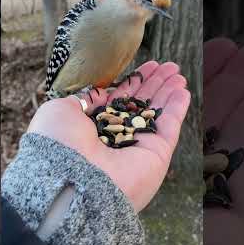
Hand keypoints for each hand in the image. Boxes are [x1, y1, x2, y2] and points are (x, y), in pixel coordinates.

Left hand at [27, 61, 189, 211]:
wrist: (72, 178)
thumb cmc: (60, 142)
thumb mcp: (61, 111)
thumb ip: (83, 100)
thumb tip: (100, 93)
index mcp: (95, 127)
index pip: (120, 100)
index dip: (135, 82)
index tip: (148, 66)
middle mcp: (117, 137)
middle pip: (142, 104)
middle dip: (156, 84)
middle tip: (170, 66)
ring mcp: (138, 146)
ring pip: (158, 113)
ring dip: (169, 91)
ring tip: (179, 72)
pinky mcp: (157, 154)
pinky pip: (169, 126)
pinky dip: (178, 108)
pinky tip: (183, 90)